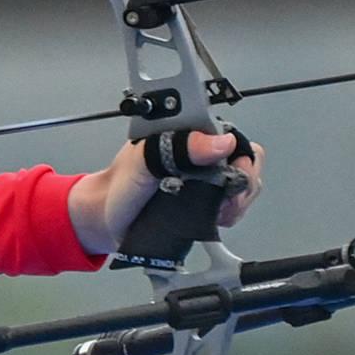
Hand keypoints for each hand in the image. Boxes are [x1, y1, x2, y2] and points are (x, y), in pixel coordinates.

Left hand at [70, 128, 268, 255]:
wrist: (106, 220)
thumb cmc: (119, 186)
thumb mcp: (143, 161)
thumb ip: (178, 147)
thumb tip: (222, 142)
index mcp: (189, 134)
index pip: (234, 134)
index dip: (241, 155)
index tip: (231, 175)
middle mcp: (203, 153)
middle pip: (248, 159)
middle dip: (244, 182)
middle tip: (224, 200)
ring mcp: (208, 177)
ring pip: (246, 184)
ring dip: (238, 201)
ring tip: (216, 212)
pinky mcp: (207, 201)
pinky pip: (236, 204)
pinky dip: (232, 213)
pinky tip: (215, 219)